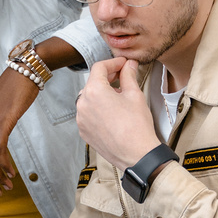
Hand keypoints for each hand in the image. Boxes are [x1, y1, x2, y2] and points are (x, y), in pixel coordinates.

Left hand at [74, 57, 158, 172]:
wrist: (136, 154)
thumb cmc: (136, 127)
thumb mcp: (135, 94)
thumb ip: (129, 75)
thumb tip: (129, 65)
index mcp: (94, 91)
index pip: (99, 68)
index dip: (113, 62)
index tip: (123, 64)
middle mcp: (82, 104)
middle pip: (92, 82)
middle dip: (107, 77)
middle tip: (122, 76)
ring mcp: (81, 119)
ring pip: (89, 98)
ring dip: (102, 93)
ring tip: (119, 97)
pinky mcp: (83, 131)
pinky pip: (88, 113)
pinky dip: (98, 108)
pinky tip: (112, 112)